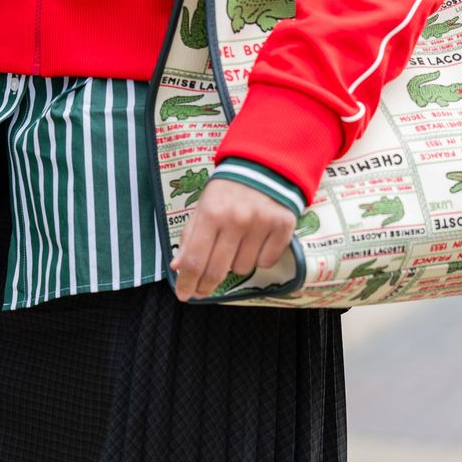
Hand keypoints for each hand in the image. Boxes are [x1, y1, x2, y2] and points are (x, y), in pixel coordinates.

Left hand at [169, 176, 297, 301]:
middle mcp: (237, 219)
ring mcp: (262, 224)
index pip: (195, 260)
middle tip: (202, 289)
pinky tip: (257, 240)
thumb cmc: (228, 190)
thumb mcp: (203, 206)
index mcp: (211, 213)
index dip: (187, 283)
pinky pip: (266, 262)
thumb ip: (190, 237)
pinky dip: (259, 257)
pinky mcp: (284, 226)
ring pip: (243, 268)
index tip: (184, 295)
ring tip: (237, 244)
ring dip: (236, 263)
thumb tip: (178, 267)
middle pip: (217, 271)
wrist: (265, 166)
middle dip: (206, 285)